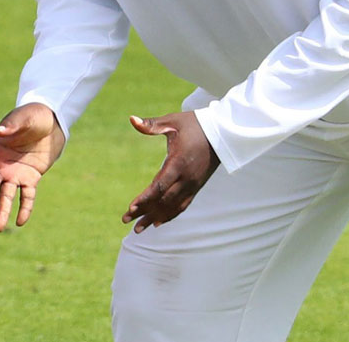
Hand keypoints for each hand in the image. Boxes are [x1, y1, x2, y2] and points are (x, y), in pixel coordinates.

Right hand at [0, 103, 66, 231]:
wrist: (52, 121)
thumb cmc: (33, 115)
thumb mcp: (24, 118)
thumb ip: (11, 126)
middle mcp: (1, 164)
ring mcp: (15, 173)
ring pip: (6, 195)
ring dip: (1, 211)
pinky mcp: (30, 178)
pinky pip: (27, 196)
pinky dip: (24, 208)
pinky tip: (21, 222)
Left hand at [122, 111, 219, 233]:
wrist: (223, 133)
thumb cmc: (194, 125)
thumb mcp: (172, 122)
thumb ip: (151, 124)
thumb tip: (131, 118)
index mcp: (178, 163)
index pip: (159, 186)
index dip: (145, 198)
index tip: (131, 207)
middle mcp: (186, 178)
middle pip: (163, 201)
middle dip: (144, 212)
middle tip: (125, 220)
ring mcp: (193, 184)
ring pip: (172, 206)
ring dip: (155, 218)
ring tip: (138, 229)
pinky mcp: (197, 187)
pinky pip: (182, 205)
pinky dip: (170, 215)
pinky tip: (159, 222)